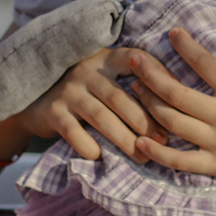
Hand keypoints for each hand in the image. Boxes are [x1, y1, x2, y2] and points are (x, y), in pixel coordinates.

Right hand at [11, 48, 163, 162]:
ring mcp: (68, 91)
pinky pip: (73, 131)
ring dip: (123, 139)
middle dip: (144, 121)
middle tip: (163, 141)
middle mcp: (86, 71)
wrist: (37, 101)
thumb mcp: (106, 79)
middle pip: (120, 97)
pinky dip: (89, 146)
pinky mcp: (53, 112)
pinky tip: (102, 157)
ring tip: (141, 156)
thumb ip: (133, 83)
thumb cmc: (86, 93)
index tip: (178, 95)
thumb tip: (178, 96)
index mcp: (105, 60)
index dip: (157, 73)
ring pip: (101, 116)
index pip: (134, 58)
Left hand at [125, 28, 215, 205]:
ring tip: (134, 89)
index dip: (187, 47)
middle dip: (151, 73)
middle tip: (133, 59)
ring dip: (149, 104)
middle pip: (176, 93)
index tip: (173, 33)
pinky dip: (157, 152)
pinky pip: (180, 161)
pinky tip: (139, 141)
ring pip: (172, 122)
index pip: (207, 65)